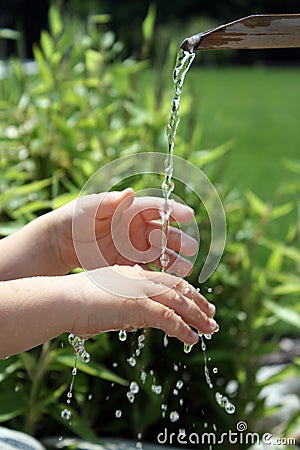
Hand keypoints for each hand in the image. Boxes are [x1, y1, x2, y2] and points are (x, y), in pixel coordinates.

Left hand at [52, 188, 197, 275]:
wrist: (62, 243)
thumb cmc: (76, 218)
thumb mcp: (90, 208)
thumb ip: (110, 202)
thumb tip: (130, 191)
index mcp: (132, 211)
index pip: (158, 208)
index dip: (174, 211)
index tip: (189, 215)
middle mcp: (138, 229)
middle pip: (165, 234)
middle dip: (179, 240)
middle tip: (191, 248)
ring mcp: (135, 249)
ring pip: (160, 255)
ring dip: (174, 261)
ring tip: (185, 268)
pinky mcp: (128, 266)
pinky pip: (147, 271)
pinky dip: (156, 276)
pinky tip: (165, 282)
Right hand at [69, 265, 216, 343]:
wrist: (64, 300)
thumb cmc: (79, 302)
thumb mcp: (108, 302)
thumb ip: (126, 309)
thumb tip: (137, 322)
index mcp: (134, 273)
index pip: (167, 281)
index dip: (186, 291)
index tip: (198, 301)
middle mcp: (141, 278)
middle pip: (178, 289)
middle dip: (198, 302)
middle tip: (212, 315)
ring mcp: (141, 290)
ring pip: (179, 303)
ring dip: (197, 318)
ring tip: (211, 330)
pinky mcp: (139, 306)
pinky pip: (169, 319)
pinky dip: (183, 330)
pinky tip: (192, 340)